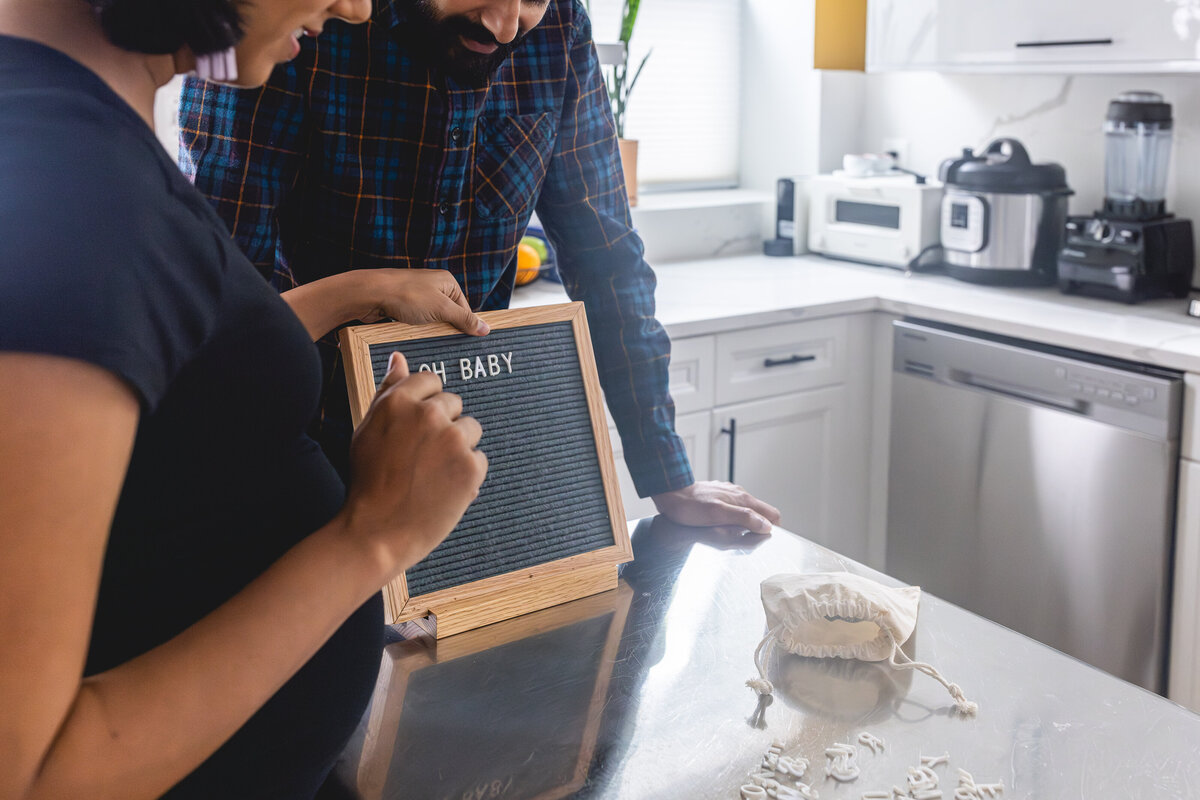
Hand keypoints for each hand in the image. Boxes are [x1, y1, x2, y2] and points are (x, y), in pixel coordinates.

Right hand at [341, 352, 487, 574]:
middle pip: (454, 404)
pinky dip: (467, 474)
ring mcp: (452, 439)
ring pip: (471, 429)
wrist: (377, 531)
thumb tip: (399, 358)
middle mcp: (428, 414)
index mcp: (399, 400)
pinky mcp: (471, 466)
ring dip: (459, 448)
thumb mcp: (368, 429)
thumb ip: (388, 390)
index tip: (418, 429)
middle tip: (421, 458)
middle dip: (444, 427)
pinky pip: (480, 459)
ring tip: (432, 474)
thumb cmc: (369, 480)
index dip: (426, 406)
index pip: (432, 381)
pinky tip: (443, 488)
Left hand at [359, 269, 488, 334]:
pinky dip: (416, 329)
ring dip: (429, 330)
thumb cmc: (406, 296)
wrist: (370, 294)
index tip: (463, 342)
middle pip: (449, 316)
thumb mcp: (442, 309)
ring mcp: (418, 295)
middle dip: (445, 329)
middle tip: (442, 340)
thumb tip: (486, 329)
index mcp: (448, 282)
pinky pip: (417, 322)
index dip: (464, 326)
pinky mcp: (404, 305)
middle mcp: (434, 286)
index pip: (465, 310)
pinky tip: (412, 333)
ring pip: (432, 320)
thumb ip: (464, 320)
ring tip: (423, 334)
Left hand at [652, 481, 779, 535]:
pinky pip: (735, 508)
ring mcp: (729, 494)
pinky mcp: (719, 496)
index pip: (772, 513)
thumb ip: (743, 518)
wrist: (671, 493)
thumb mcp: (718, 515)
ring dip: (747, 523)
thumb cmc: (691, 506)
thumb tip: (766, 525)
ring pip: (748, 510)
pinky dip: (735, 518)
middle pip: (761, 512)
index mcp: (743, 499)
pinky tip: (724, 524)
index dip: (773, 528)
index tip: (765, 540)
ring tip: (736, 535)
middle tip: (750, 541)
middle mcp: (739, 494)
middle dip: (761, 527)